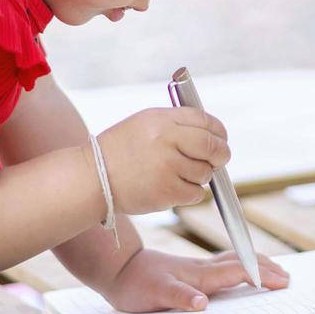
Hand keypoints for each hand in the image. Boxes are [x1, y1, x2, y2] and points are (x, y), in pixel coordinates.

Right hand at [95, 107, 230, 214]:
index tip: (221, 138)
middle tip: (219, 159)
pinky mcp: (166, 192)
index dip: (219, 131)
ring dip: (199, 176)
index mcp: (161, 120)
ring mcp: (166, 167)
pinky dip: (190, 192)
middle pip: (213, 146)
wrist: (93, 178)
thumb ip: (177, 124)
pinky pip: (196, 193)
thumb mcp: (144, 124)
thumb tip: (213, 135)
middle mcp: (165, 140)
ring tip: (178, 174)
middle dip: (221, 154)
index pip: (205, 120)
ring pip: (205, 173)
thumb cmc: (121, 150)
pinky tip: (172, 187)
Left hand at [100, 248, 289, 311]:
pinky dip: (241, 265)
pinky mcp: (192, 269)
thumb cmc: (136, 284)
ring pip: (234, 261)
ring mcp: (198, 267)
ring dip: (256, 264)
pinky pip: (224, 265)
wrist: (118, 267)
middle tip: (287, 277)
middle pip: (241, 262)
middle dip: (266, 268)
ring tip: (274, 270)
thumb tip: (202, 304)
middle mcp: (202, 269)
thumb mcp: (154, 295)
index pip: (236, 272)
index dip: (260, 276)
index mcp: (199, 276)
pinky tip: (241, 270)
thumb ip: (178, 298)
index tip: (281, 281)